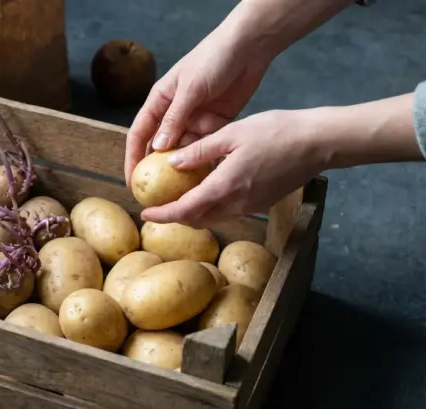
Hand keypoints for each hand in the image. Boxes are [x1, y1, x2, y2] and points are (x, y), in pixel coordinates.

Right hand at [124, 15, 272, 183]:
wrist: (247, 47)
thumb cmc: (212, 59)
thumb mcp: (190, 89)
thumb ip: (175, 118)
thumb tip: (159, 148)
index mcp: (159, 102)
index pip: (139, 135)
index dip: (133, 159)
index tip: (132, 182)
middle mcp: (174, 114)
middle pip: (160, 147)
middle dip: (156, 171)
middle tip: (156, 195)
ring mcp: (194, 120)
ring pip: (183, 150)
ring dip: (182, 169)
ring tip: (181, 192)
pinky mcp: (215, 123)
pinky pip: (205, 148)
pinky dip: (203, 161)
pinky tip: (204, 178)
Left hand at [140, 109, 323, 227]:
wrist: (318, 143)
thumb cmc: (276, 132)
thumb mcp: (232, 134)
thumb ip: (199, 151)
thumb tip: (171, 162)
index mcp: (226, 186)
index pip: (185, 211)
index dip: (163, 215)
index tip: (146, 213)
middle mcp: (237, 203)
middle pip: (198, 220)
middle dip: (175, 216)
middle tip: (159, 204)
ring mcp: (251, 206)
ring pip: (214, 217)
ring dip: (194, 212)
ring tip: (179, 196)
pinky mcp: (261, 203)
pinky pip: (229, 211)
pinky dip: (212, 206)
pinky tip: (207, 188)